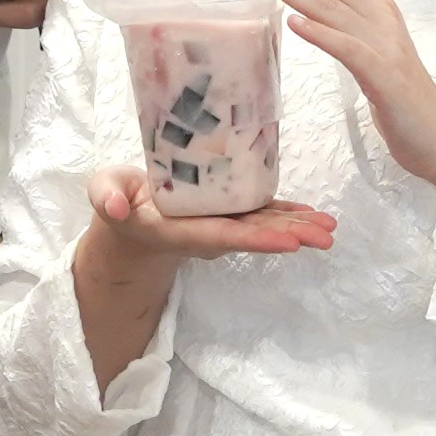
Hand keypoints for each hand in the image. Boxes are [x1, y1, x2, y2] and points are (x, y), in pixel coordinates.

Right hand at [85, 162, 334, 266]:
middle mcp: (206, 232)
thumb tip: (117, 206)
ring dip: (297, 228)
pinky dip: (288, 215)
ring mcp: (220, 224)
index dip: (255, 238)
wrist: (128, 220)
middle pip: (252, 235)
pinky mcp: (228, 213)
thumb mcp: (105, 193)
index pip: (222, 235)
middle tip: (325, 236)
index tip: (288, 242)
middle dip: (289, 236)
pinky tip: (315, 216)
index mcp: (179, 229)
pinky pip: (262, 215)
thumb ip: (108, 197)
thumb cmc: (118, 202)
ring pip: (262, 226)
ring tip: (329, 228)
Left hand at [240, 0, 435, 239]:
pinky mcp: (385, 77)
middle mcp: (379, 21)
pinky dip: (322, 34)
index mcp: (375, 14)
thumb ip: (353, 32)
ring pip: (331, 8)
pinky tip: (295, 22)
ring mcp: (384, 47)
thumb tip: (320, 15)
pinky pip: (349, 49)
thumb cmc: (406, 106)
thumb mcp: (374, 58)